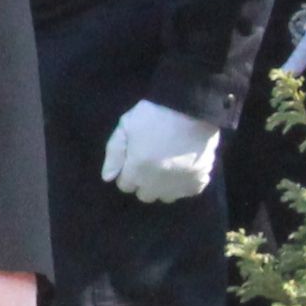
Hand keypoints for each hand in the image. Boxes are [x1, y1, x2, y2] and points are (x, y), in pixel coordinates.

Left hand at [99, 100, 220, 201]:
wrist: (192, 109)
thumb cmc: (155, 115)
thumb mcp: (126, 126)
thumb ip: (114, 153)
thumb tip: (108, 178)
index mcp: (136, 171)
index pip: (125, 186)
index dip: (127, 173)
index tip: (134, 161)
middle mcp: (156, 184)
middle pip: (145, 195)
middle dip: (144, 183)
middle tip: (150, 164)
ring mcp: (178, 184)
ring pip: (166, 197)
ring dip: (164, 187)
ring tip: (167, 169)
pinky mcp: (198, 180)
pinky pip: (189, 192)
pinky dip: (186, 184)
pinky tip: (184, 170)